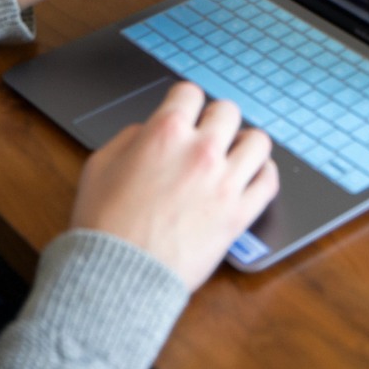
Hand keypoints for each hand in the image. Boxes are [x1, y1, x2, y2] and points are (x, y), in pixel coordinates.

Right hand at [70, 82, 277, 289]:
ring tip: (233, 156)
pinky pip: (269, 181)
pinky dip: (263, 174)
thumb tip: (149, 131)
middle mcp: (201, 151)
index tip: (186, 113)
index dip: (185, 102)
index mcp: (165, 133)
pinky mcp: (239, 214)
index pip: (190, 92)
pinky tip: (251, 177)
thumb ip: (129, 139)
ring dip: (244, 145)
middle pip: (228, 111)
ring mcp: (225, 182)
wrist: (118, 275)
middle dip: (216, 120)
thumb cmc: (103, 225)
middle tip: (208, 136)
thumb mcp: (99, 166)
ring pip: (258, 141)